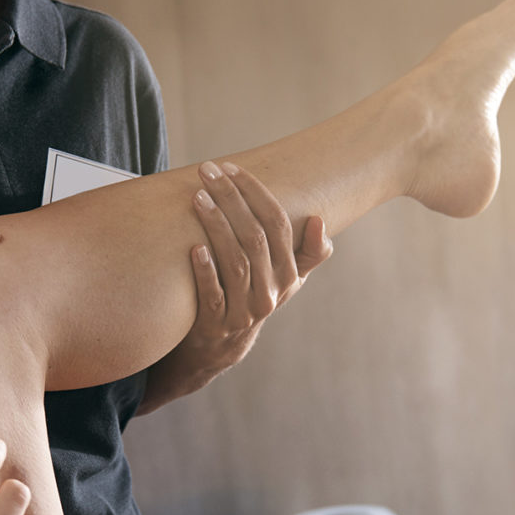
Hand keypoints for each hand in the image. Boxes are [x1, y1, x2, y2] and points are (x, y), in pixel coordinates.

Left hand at [145, 161, 332, 406]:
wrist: (221, 345)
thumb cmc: (253, 296)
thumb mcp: (285, 279)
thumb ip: (306, 252)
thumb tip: (320, 220)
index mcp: (288, 275)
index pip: (278, 225)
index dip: (255, 193)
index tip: (232, 168)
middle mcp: (271, 293)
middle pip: (255, 238)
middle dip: (231, 199)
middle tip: (208, 171)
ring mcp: (244, 312)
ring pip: (235, 263)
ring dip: (216, 226)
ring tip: (197, 197)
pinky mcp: (216, 326)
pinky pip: (212, 296)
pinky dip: (205, 271)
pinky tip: (194, 247)